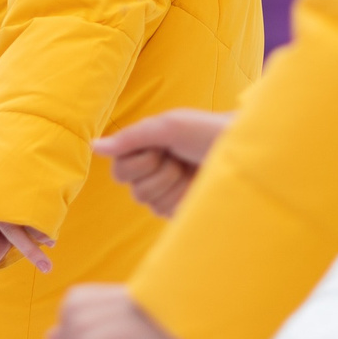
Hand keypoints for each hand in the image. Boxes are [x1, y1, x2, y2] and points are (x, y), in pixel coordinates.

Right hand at [93, 109, 233, 217]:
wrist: (242, 152)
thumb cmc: (207, 131)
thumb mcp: (168, 126)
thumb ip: (130, 138)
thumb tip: (95, 147)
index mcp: (148, 148)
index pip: (120, 170)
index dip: (138, 162)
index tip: (160, 148)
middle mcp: (154, 171)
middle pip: (132, 188)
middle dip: (157, 173)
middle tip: (177, 159)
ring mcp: (168, 192)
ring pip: (148, 202)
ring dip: (170, 184)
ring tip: (189, 171)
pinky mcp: (180, 209)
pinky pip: (163, 212)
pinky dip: (178, 197)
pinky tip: (193, 187)